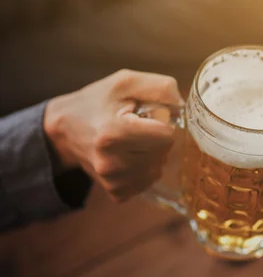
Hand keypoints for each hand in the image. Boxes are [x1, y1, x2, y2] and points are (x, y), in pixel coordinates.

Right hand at [44, 69, 182, 201]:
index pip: (166, 136)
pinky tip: (127, 157)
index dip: (160, 122)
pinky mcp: (117, 193)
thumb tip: (182, 106)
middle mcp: (111, 163)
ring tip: (129, 142)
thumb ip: (161, 87)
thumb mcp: (126, 82)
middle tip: (133, 128)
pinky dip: (144, 168)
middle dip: (156, 138)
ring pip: (159, 167)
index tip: (143, 116)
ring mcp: (113, 181)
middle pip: (164, 151)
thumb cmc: (98, 102)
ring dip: (151, 153)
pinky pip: (149, 180)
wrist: (65, 130)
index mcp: (113, 133)